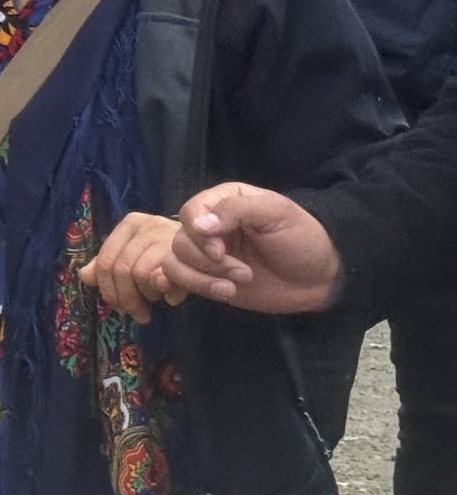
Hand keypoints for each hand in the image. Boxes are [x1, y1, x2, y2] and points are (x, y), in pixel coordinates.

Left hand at [80, 212, 186, 313]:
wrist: (210, 250)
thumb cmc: (167, 254)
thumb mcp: (135, 255)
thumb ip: (110, 265)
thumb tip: (84, 276)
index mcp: (131, 224)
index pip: (106, 261)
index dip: (108, 289)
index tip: (118, 306)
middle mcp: (149, 224)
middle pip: (121, 270)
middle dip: (126, 298)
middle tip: (137, 313)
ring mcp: (170, 235)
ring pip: (142, 275)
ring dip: (147, 296)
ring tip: (155, 300)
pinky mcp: (191, 253)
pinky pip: (169, 280)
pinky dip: (167, 294)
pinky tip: (171, 299)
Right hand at [167, 182, 343, 312]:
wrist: (319, 278)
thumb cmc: (302, 239)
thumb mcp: (277, 214)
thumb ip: (236, 210)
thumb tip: (198, 226)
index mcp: (224, 201)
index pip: (190, 211)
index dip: (198, 234)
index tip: (220, 251)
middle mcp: (209, 226)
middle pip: (180, 240)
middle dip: (208, 262)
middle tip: (243, 272)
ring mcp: (206, 254)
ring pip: (175, 262)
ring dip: (203, 278)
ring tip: (235, 286)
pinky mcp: (207, 277)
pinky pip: (179, 280)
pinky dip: (196, 288)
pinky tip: (224, 292)